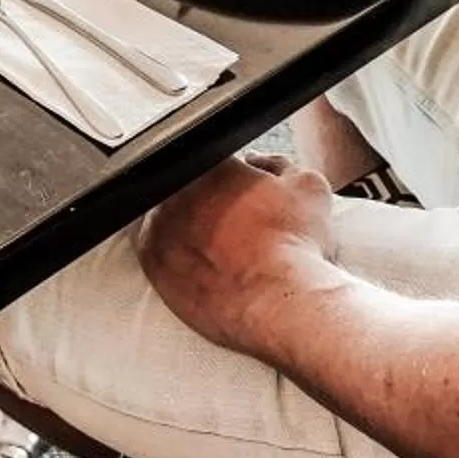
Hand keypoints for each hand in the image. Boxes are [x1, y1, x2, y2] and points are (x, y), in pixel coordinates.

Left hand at [137, 153, 345, 359]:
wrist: (280, 299)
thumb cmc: (295, 246)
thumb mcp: (307, 185)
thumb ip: (277, 162)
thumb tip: (256, 161)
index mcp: (212, 164)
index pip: (213, 157)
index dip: (229, 177)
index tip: (240, 194)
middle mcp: (179, 189)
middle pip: (187, 186)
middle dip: (206, 200)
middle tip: (231, 222)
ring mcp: (159, 224)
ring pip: (169, 217)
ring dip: (187, 226)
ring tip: (219, 246)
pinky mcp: (151, 261)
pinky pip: (156, 249)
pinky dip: (174, 255)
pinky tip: (200, 263)